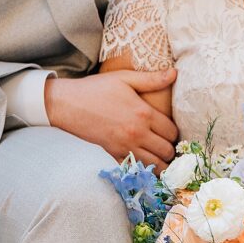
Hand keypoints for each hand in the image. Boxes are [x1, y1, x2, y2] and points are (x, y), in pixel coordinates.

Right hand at [45, 69, 178, 173]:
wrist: (68, 104)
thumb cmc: (97, 88)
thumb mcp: (125, 78)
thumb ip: (151, 79)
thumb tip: (175, 73)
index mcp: (143, 114)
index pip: (172, 132)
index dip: (175, 132)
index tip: (170, 130)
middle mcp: (137, 134)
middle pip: (166, 151)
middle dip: (170, 148)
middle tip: (167, 143)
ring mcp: (125, 147)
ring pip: (154, 166)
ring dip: (161, 162)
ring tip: (159, 155)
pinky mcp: (113, 154)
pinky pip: (135, 169)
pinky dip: (143, 168)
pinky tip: (144, 161)